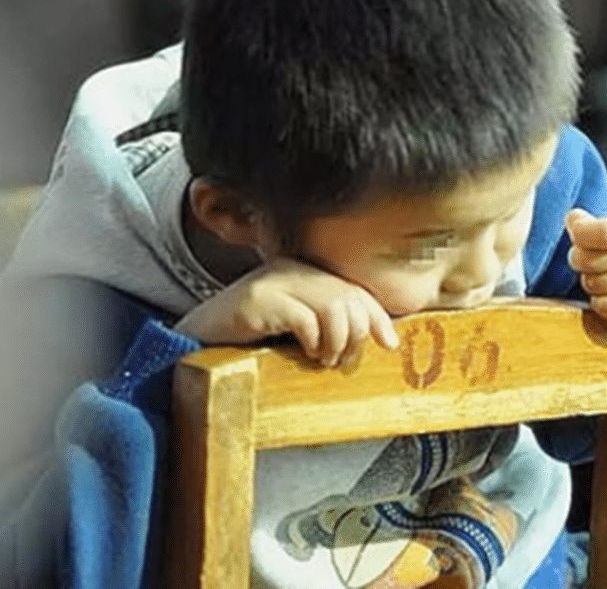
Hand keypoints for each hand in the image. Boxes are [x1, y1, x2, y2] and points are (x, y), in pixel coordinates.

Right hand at [174, 257, 398, 366]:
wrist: (193, 341)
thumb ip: (327, 324)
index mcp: (305, 273)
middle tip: (342, 360)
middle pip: (350, 298)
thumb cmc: (247, 339)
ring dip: (338, 342)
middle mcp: (292, 270)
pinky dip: (315, 341)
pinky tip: (307, 354)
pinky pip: (306, 319)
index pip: (356, 290)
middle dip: (357, 335)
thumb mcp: (295, 327)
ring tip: (324, 359)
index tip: (390, 344)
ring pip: (335, 308)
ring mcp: (274, 281)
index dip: (378, 317)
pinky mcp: (258, 299)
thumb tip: (369, 340)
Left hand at [565, 206, 606, 329]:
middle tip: (590, 257)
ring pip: (593, 284)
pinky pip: (603, 307)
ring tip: (606, 275)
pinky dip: (599, 301)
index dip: (580, 233)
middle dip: (580, 258)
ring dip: (590, 280)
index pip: (603, 232)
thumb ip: (603, 223)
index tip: (577, 233)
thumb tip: (573, 220)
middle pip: (590, 259)